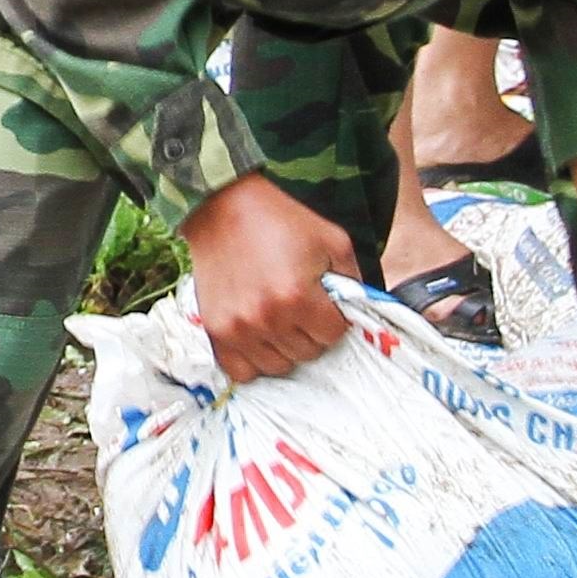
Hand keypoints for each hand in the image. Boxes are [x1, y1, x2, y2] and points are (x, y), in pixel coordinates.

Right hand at [183, 174, 360, 381]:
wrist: (223, 206)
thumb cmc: (280, 219)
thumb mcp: (332, 240)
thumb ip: (353, 280)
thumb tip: (361, 312)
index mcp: (298, 296)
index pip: (333, 335)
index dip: (334, 317)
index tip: (324, 302)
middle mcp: (266, 318)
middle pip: (308, 353)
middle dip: (312, 331)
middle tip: (302, 306)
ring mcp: (237, 328)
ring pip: (278, 366)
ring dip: (285, 347)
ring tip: (280, 318)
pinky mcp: (215, 331)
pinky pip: (241, 371)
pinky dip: (254, 360)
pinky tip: (259, 338)